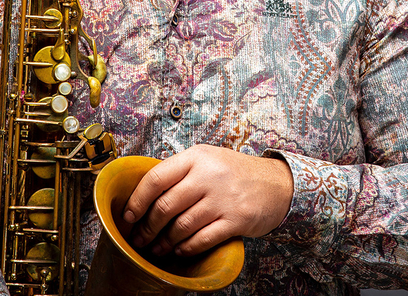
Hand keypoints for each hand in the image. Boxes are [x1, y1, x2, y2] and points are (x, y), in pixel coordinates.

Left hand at [121, 144, 293, 256]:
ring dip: (165, 241)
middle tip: (140, 238)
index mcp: (197, 157)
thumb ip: (182, 172)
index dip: (137, 200)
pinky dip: (187, 248)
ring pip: (182, 226)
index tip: (129, 215)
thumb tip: (145, 195)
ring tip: (158, 248)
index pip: (156, 178)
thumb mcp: (209, 160)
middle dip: (148, 227)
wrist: (278, 184)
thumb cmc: (237, 174)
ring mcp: (223, 198)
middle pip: (166, 205)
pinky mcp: (236, 219)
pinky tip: (181, 250)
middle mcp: (209, 175)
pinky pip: (203, 239)